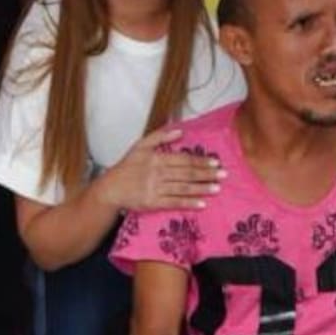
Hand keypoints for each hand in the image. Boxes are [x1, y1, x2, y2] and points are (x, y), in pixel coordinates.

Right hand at [96, 127, 223, 210]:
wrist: (111, 188)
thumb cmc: (127, 166)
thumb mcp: (140, 146)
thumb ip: (160, 137)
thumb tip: (180, 131)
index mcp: (156, 158)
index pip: (183, 159)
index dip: (200, 161)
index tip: (215, 162)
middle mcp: (157, 173)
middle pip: (187, 173)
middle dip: (207, 174)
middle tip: (224, 175)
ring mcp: (156, 189)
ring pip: (183, 188)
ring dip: (202, 188)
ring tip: (217, 188)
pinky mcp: (153, 203)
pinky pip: (174, 203)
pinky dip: (189, 203)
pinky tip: (202, 203)